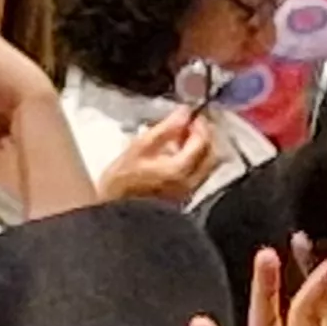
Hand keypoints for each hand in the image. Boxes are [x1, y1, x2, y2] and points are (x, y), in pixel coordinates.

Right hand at [95, 107, 219, 205]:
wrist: (116, 213)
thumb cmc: (122, 178)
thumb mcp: (139, 147)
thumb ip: (165, 128)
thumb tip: (185, 112)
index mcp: (180, 168)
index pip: (202, 141)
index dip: (200, 124)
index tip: (190, 114)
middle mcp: (191, 181)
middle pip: (210, 153)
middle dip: (204, 136)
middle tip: (190, 124)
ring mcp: (190, 192)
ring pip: (207, 165)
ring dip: (200, 148)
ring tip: (182, 138)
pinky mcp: (185, 198)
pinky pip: (200, 174)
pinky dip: (195, 160)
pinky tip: (179, 155)